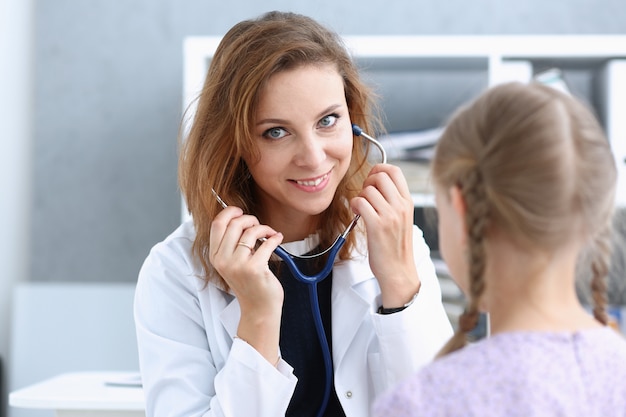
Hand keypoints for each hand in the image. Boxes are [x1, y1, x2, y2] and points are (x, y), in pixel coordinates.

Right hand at [209, 206, 283, 362]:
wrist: (259, 309)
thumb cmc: (249, 283)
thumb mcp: (233, 262)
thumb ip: (232, 242)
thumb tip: (240, 216)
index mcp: (215, 256)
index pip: (217, 224)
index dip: (229, 212)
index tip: (240, 211)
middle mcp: (223, 260)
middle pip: (234, 224)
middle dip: (250, 219)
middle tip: (259, 225)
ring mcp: (238, 265)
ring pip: (251, 231)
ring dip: (264, 228)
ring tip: (270, 234)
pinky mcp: (254, 269)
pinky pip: (267, 243)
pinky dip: (275, 238)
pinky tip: (277, 239)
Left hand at [350, 164, 419, 307]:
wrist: (398, 271)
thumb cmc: (396, 246)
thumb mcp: (401, 218)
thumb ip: (393, 201)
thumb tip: (376, 183)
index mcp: (408, 202)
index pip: (394, 171)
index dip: (379, 170)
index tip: (371, 181)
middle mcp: (401, 206)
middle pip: (380, 176)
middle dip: (367, 182)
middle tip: (365, 196)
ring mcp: (390, 216)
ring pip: (368, 190)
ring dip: (359, 197)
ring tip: (361, 209)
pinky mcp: (377, 226)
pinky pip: (360, 203)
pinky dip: (355, 206)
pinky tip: (357, 215)